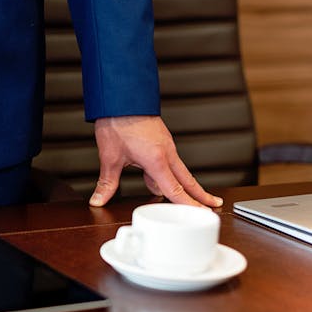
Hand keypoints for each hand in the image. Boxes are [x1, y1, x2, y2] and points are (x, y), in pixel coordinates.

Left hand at [90, 115, 222, 207]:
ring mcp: (166, 145)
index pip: (175, 189)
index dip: (188, 204)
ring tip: (184, 198)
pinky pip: (169, 161)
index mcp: (157, 160)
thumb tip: (99, 199)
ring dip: (181, 184)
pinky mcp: (161, 139)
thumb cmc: (118, 122)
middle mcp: (166, 153)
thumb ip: (107, 183)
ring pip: (178, 170)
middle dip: (200, 194)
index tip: (201, 213)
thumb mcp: (110, 157)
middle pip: (187, 180)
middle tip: (213, 204)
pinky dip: (167, 172)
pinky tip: (153, 178)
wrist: (120, 98)